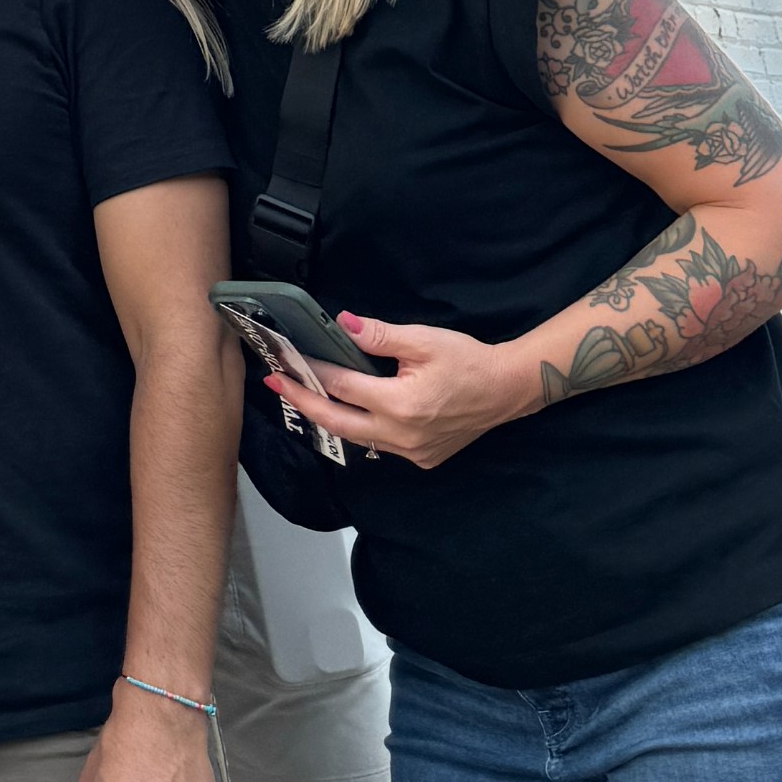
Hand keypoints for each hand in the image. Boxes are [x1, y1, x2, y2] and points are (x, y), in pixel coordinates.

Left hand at [271, 316, 525, 469]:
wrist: (506, 389)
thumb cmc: (467, 359)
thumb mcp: (423, 340)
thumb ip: (380, 335)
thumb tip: (344, 323)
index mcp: (401, 404)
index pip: (342, 387)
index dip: (312, 372)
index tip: (285, 360)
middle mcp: (402, 435)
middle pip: (338, 423)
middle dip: (302, 402)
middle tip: (275, 384)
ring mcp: (412, 453)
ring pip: (357, 438)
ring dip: (328, 417)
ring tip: (303, 395)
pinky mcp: (422, 459)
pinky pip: (380, 445)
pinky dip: (359, 428)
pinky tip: (347, 411)